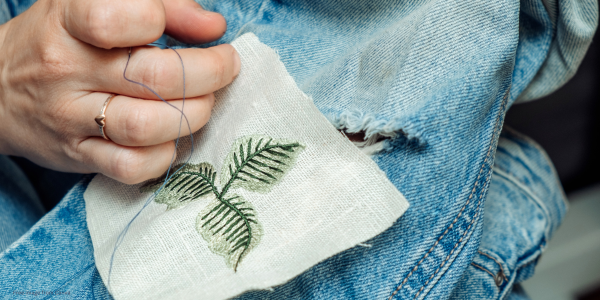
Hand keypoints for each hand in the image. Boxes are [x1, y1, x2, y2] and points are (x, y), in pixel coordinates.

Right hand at [0, 0, 239, 183]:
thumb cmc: (62, 40)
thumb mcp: (98, 2)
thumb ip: (165, 5)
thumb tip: (214, 27)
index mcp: (68, 22)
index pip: (113, 18)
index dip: (164, 20)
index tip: (198, 29)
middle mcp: (66, 71)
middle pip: (151, 78)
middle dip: (209, 73)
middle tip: (226, 67)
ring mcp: (70, 119)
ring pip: (145, 126)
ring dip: (193, 115)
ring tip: (206, 101)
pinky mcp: (79, 156)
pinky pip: (131, 167)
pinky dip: (165, 155)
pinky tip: (174, 137)